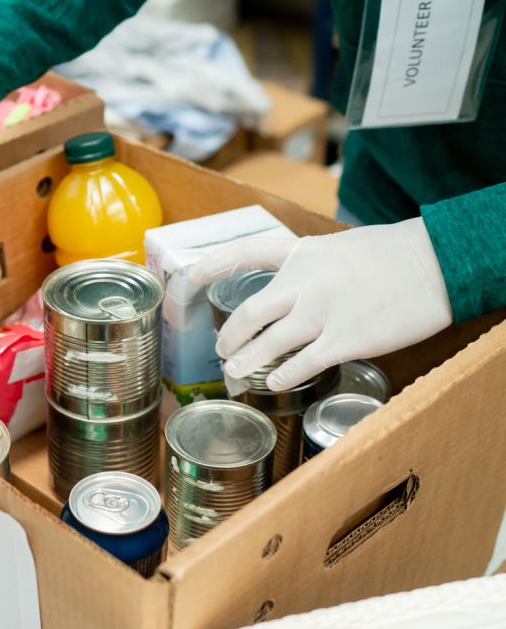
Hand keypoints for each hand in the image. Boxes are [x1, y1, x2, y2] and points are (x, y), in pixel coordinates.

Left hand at [189, 218, 452, 390]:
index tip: (191, 276)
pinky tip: (275, 382)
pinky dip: (282, 376)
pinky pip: (301, 365)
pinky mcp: (344, 340)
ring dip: (246, 362)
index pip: (248, 253)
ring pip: (267, 344)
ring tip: (235, 373)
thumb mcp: (342, 246)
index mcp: (303, 253)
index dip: (215, 264)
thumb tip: (297, 288)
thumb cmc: (394, 254)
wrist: (437, 264)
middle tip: (222, 350)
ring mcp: (321, 313)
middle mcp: (304, 283)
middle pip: (249, 313)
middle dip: (230, 336)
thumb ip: (313, 267)